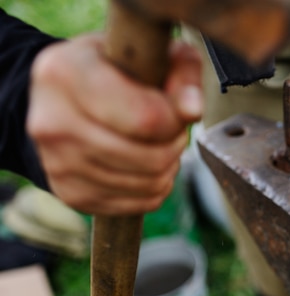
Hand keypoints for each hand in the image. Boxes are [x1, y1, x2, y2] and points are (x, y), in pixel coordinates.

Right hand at [26, 33, 202, 214]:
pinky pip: (141, 203)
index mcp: (65, 73)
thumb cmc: (113, 70)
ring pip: (149, 184)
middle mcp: (52, 122)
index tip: (178, 107)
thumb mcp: (146, 52)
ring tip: (159, 143)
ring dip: (168, 166)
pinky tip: (145, 163)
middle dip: (175, 144)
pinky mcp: (71, 195)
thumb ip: (180, 70)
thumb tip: (192, 109)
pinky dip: (156, 187)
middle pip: (151, 158)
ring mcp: (57, 164)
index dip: (176, 119)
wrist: (63, 98)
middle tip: (171, 128)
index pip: (147, 118)